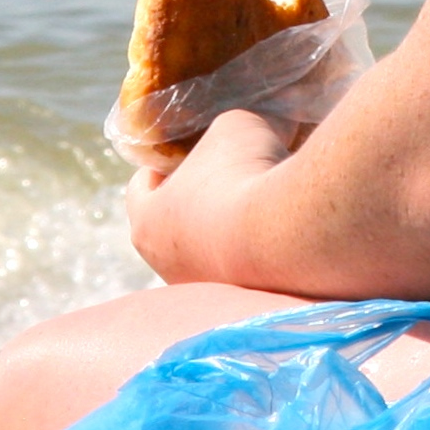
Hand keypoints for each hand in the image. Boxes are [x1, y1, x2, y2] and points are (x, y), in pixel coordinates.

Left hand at [125, 106, 296, 284]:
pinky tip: (284, 228)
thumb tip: (239, 143)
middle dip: (199, 200)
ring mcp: (209, 291)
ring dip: (231, 230)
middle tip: (228, 177)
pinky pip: (248, 270)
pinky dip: (260, 250)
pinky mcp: (248, 302)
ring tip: (263, 203)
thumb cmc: (243, 175)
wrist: (289, 232)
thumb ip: (222, 136)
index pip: (140, 189)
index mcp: (146, 221)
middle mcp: (169, 266)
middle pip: (176, 224)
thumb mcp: (231, 128)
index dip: (162, 166)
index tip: (184, 154)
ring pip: (212, 253)